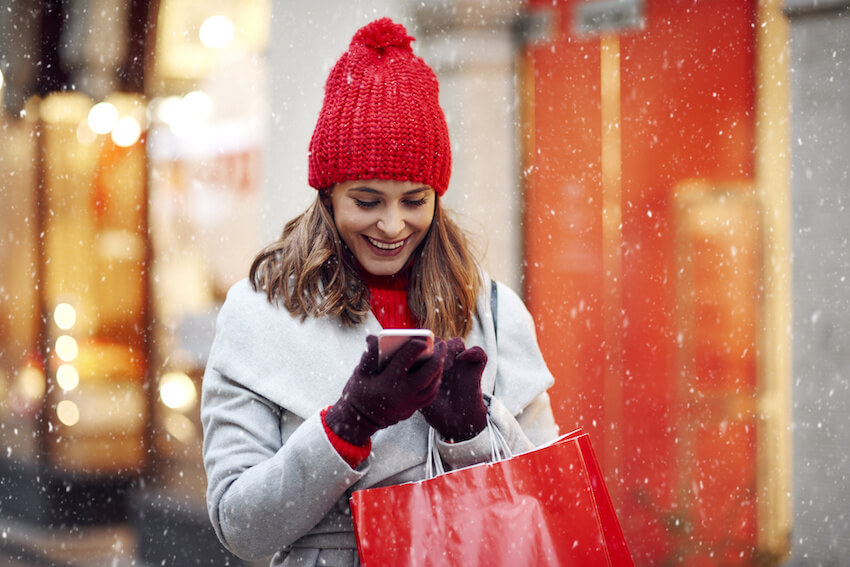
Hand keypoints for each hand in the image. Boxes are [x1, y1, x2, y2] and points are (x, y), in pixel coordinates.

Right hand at [325, 334, 446, 444]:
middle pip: (427, 374)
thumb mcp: (360, 372)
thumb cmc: (359, 392)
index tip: (422, 338)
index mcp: (387, 382)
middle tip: (442, 345)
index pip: (405, 360)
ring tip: (441, 356)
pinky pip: (430, 396)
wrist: (360, 420)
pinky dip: (436, 383)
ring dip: (439, 370)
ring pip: (432, 386)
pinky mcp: (413, 410)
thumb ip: (369, 353)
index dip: (416, 346)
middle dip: (437, 358)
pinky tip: (436, 373)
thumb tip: (375, 337)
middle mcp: (401, 395)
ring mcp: (409, 404)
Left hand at [420, 337, 487, 441]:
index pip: (425, 345)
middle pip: (440, 342)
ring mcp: (461, 363)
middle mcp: (446, 361)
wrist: (457, 422)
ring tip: (447, 364)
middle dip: (435, 348)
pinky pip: (479, 352)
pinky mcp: (476, 368)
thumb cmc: (435, 410)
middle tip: (433, 362)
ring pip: (457, 342)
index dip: (420, 348)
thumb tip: (402, 368)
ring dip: (450, 349)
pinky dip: (472, 352)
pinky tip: (462, 359)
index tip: (417, 359)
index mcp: (431, 364)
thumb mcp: (419, 398)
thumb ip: (412, 383)